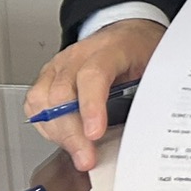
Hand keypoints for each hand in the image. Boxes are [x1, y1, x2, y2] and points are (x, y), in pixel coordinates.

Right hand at [24, 18, 163, 171]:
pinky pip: (35, 104)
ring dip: (59, 132)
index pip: (93, 75)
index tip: (95, 134)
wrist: (128, 32)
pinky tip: (63, 138)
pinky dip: (47, 126)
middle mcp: (77, 55)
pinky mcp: (47, 77)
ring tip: (79, 152)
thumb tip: (139, 130)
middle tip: (86, 158)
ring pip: (42, 100)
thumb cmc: (140, 51)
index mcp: (110, 49)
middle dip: (72, 132)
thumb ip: (145, 93)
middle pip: (62, 93)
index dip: (91, 106)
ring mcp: (58, 65)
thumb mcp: (155, 67)